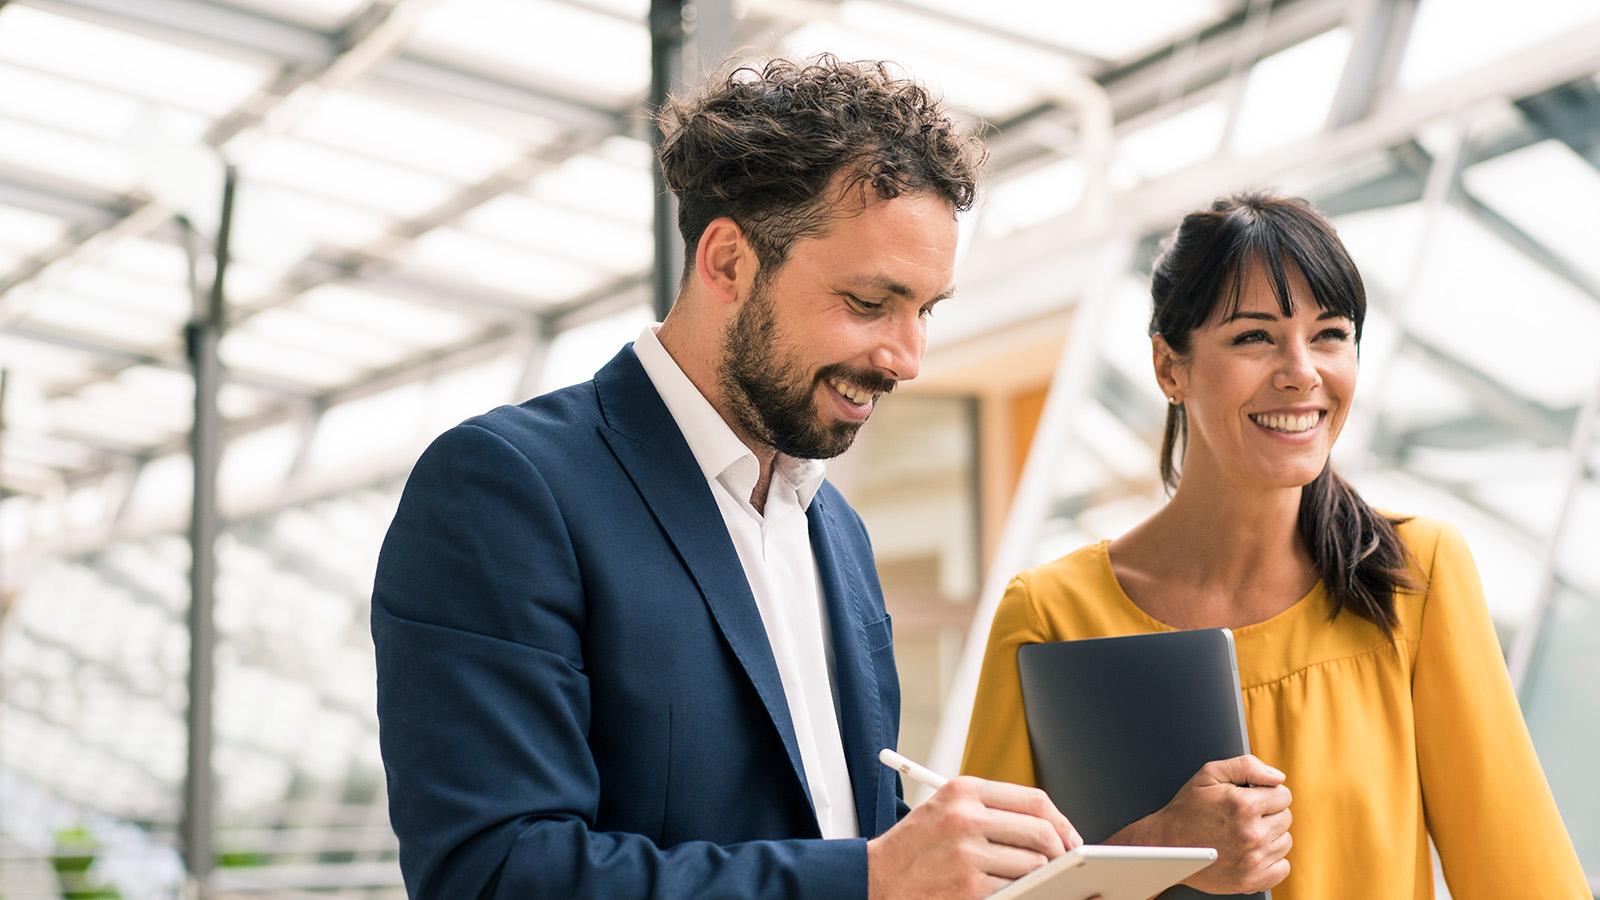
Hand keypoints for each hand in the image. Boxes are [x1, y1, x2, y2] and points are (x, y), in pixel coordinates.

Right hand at [867, 776, 1083, 899]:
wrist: (876, 877)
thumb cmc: (916, 846)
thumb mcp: (946, 809)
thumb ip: (991, 809)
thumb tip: (1048, 824)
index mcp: (963, 790)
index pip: (1033, 800)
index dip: (1060, 821)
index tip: (1068, 836)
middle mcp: (965, 817)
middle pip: (1040, 830)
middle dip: (1059, 851)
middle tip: (1062, 862)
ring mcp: (966, 853)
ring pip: (1033, 864)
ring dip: (1038, 875)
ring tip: (1027, 877)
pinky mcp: (967, 886)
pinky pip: (1015, 888)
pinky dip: (1018, 891)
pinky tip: (1006, 889)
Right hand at [1108, 754, 1290, 894]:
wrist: (1167, 845)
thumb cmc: (1187, 809)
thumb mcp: (1209, 774)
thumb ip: (1246, 765)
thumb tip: (1278, 776)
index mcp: (1244, 806)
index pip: (1283, 795)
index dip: (1267, 792)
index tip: (1252, 797)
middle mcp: (1252, 834)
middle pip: (1285, 817)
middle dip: (1269, 813)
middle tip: (1244, 815)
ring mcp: (1253, 860)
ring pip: (1285, 841)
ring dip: (1270, 835)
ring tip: (1245, 833)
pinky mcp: (1251, 880)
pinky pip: (1282, 868)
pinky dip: (1272, 860)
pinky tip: (1252, 852)